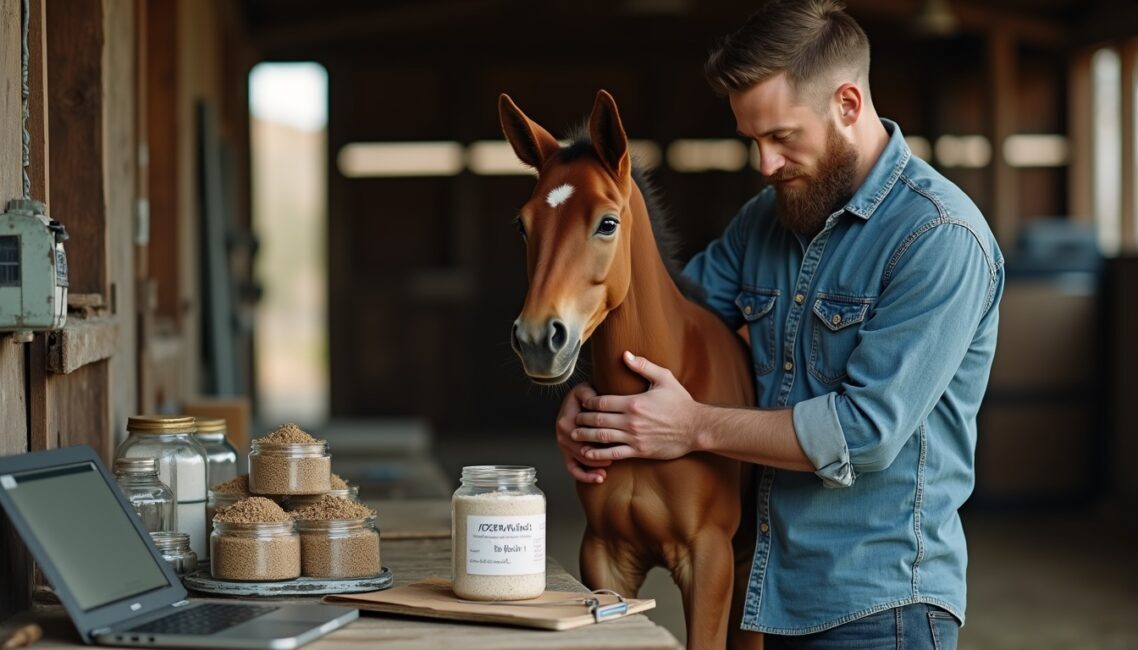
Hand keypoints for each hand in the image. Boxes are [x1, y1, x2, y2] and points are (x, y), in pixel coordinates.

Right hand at [556, 382, 611, 483]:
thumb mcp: (584, 389)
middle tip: (614, 458)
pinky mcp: (566, 452)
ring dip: (593, 468)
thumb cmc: (584, 396)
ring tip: (606, 471)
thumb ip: (588, 394)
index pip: (583, 436)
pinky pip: (573, 469)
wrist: (577, 399)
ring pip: (579, 462)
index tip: (613, 444)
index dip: (598, 442)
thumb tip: (592, 402)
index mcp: (566, 421)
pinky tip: (598, 478)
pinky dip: (584, 476)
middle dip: (598, 457)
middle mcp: (563, 435)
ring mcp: (564, 445)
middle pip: (582, 451)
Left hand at [573, 351, 699, 461]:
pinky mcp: (639, 451)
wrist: (696, 427)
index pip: (602, 402)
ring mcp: (634, 437)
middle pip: (598, 420)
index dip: (588, 402)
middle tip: (573, 418)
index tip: (582, 401)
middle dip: (582, 419)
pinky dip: (599, 455)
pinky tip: (588, 454)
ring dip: (585, 436)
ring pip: (602, 438)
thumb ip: (643, 366)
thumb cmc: (680, 402)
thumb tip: (625, 354)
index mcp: (634, 402)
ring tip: (574, 434)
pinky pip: (614, 454)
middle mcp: (631, 421)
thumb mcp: (664, 378)